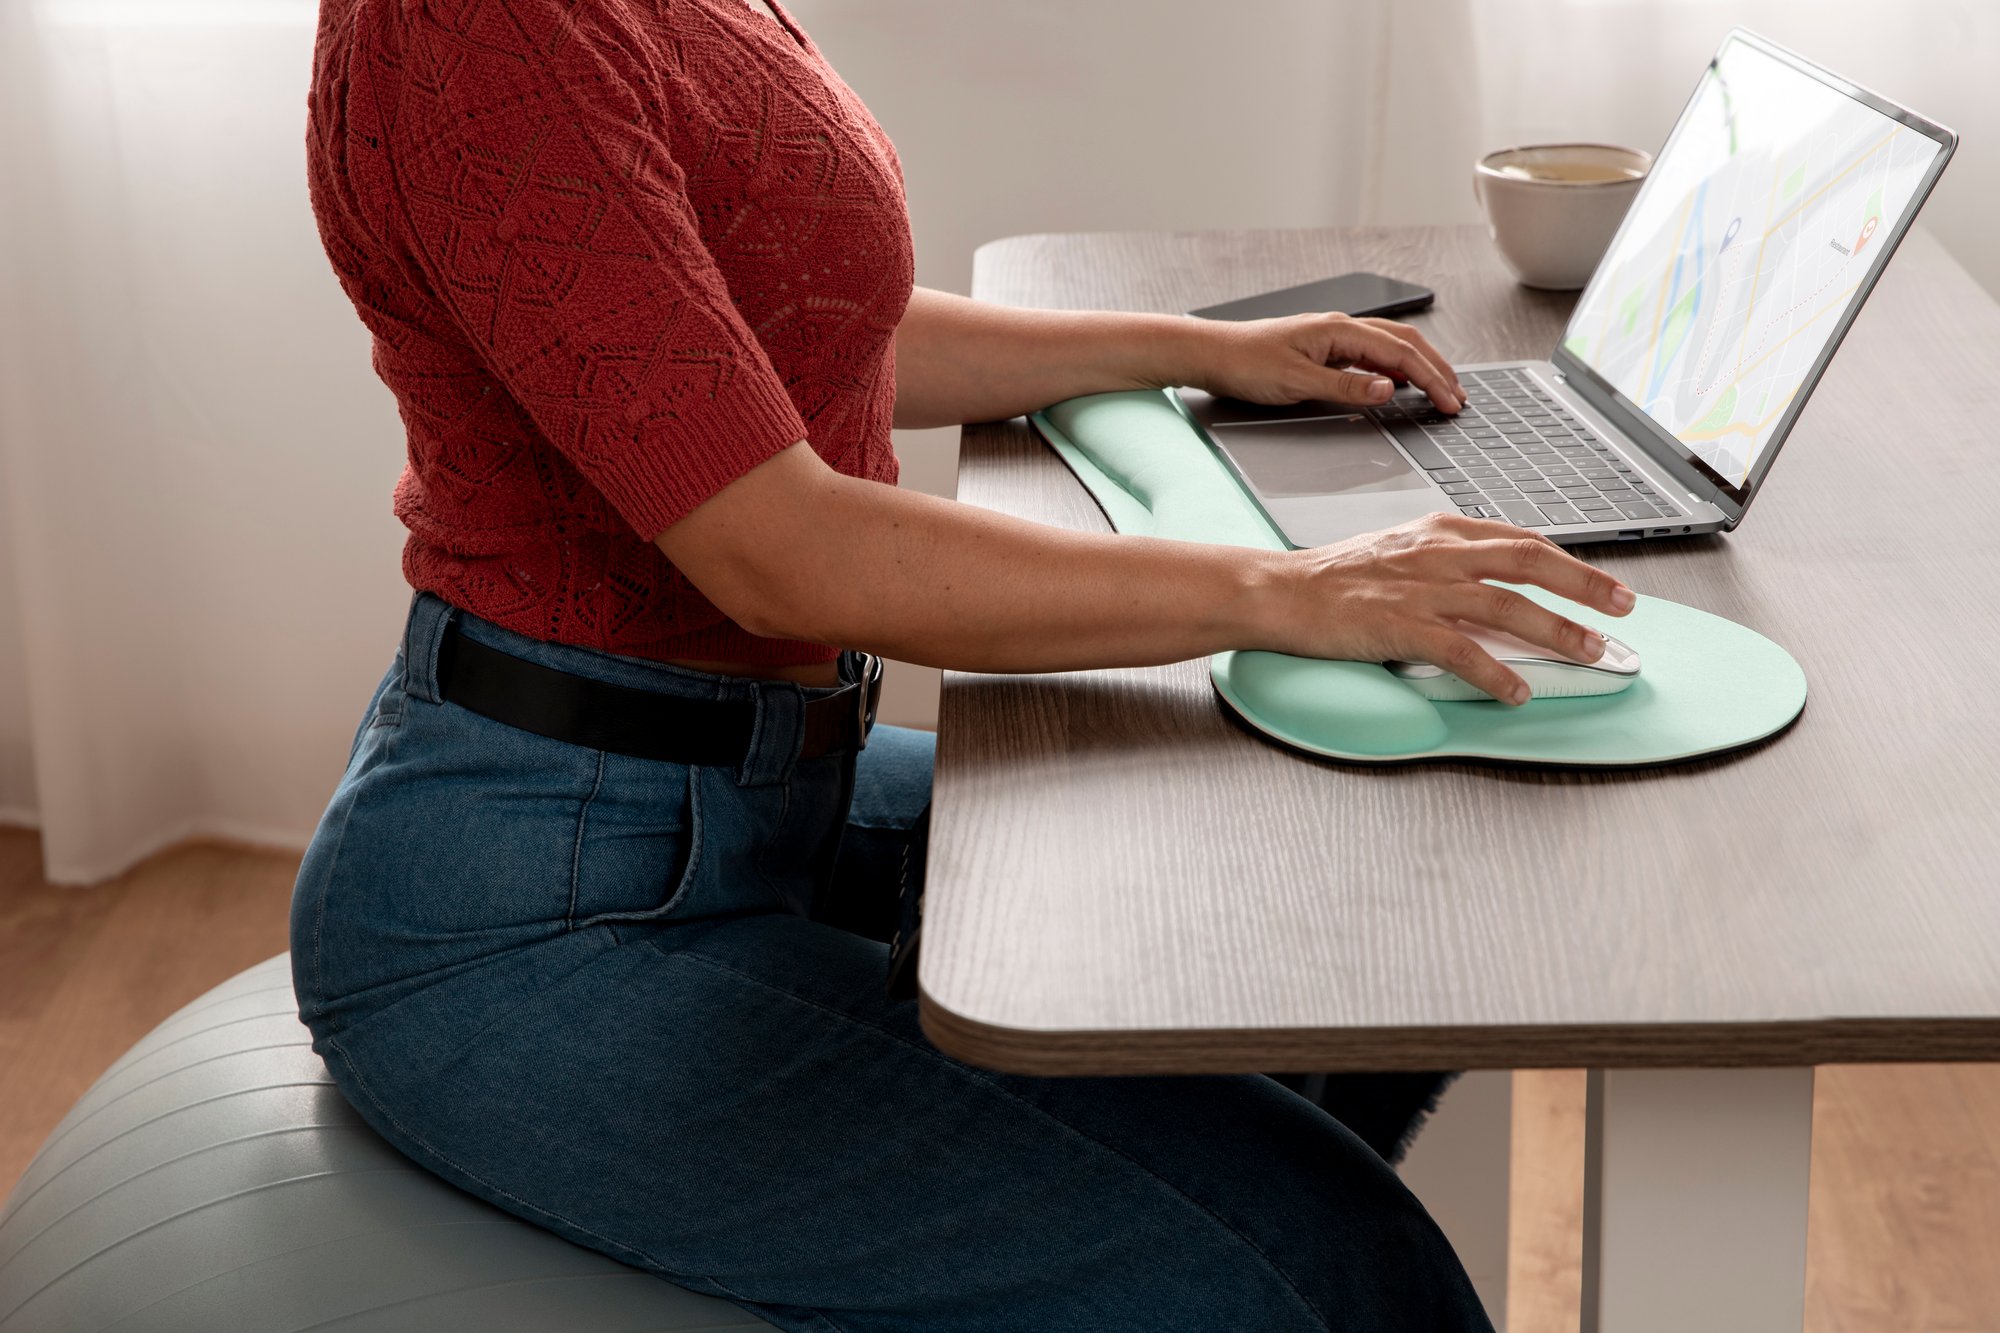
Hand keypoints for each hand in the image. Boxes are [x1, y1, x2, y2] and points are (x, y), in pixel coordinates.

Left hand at [1194, 312, 1466, 413]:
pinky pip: (1371, 354)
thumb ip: (1345, 386)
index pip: (1400, 353)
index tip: (1450, 402)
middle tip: (1458, 398)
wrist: (1212, 353)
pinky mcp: (1324, 349)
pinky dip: (1395, 367)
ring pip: (1391, 346)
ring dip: (1420, 366)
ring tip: (1441, 388)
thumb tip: (1388, 390)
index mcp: (1340, 330)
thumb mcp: (1297, 382)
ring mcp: (1333, 337)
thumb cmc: (1246, 363)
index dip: (1431, 378)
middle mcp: (1341, 328)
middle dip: (1436, 370)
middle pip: (1405, 343)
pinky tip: (1400, 382)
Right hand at [1267, 512, 1635, 704]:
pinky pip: (1462, 651)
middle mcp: (1438, 554)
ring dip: (1557, 631)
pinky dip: (1496, 673)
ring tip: (1590, 652)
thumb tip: (1493, 590)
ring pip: (1507, 605)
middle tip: (1624, 607)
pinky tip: (1516, 691)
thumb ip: (1447, 563)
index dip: (1570, 563)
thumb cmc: (1333, 578)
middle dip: (1585, 585)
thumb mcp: (1399, 552)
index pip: (1521, 540)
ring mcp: (1421, 589)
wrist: (1280, 592)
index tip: (1601, 584)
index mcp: (1439, 532)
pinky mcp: (1401, 625)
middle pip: (1530, 562)